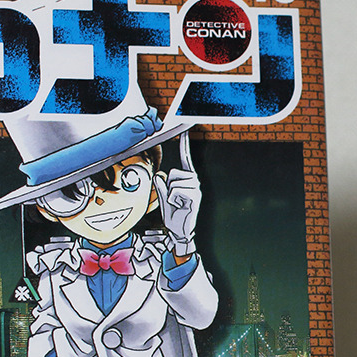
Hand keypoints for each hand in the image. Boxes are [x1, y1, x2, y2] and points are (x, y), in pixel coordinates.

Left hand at [154, 133, 201, 256]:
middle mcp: (194, 180)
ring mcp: (196, 188)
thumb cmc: (173, 214)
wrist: (179, 231)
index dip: (185, 142)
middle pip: (173, 172)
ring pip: (174, 181)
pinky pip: (176, 191)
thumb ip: (160, 185)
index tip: (185, 126)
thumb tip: (160, 175)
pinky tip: (179, 206)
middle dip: (168, 186)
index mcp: (186, 178)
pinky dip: (173, 200)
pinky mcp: (195, 196)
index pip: (185, 157)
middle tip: (174, 199)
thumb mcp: (163, 197)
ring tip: (177, 203)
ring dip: (170, 194)